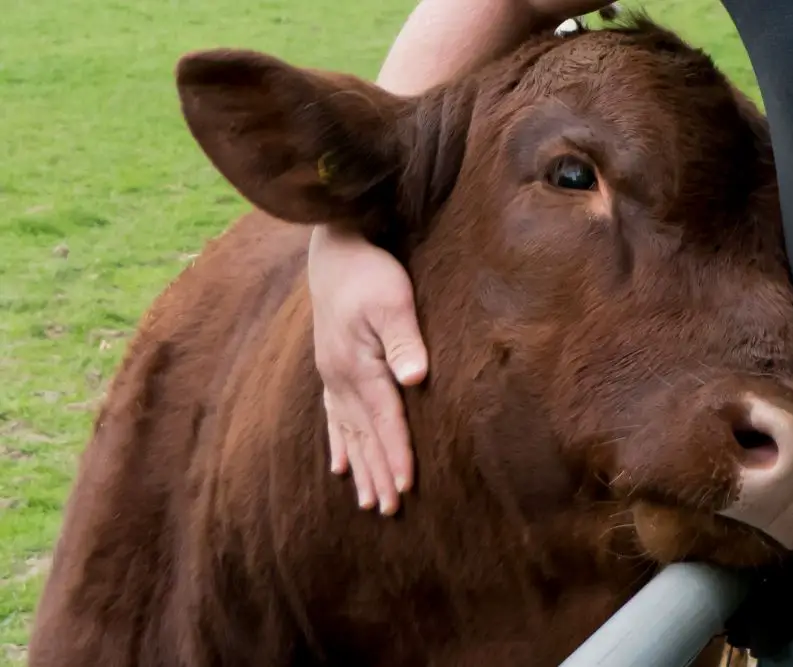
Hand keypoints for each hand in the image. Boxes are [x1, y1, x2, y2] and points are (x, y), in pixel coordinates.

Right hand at [308, 226, 427, 515]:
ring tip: (365, 501)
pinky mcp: (332, 368)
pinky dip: (338, 442)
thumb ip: (405, 339)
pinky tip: (338, 464)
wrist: (334, 252)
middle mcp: (341, 378)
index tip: (405, 488)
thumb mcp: (393, 299)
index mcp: (359, 366)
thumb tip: (416, 376)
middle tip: (387, 510)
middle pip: (364, 435)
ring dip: (359, 467)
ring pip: (348, 432)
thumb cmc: (370, 273)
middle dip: (377, 473)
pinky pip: (333, 416)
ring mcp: (333, 376)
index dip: (396, 454)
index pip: (384, 420)